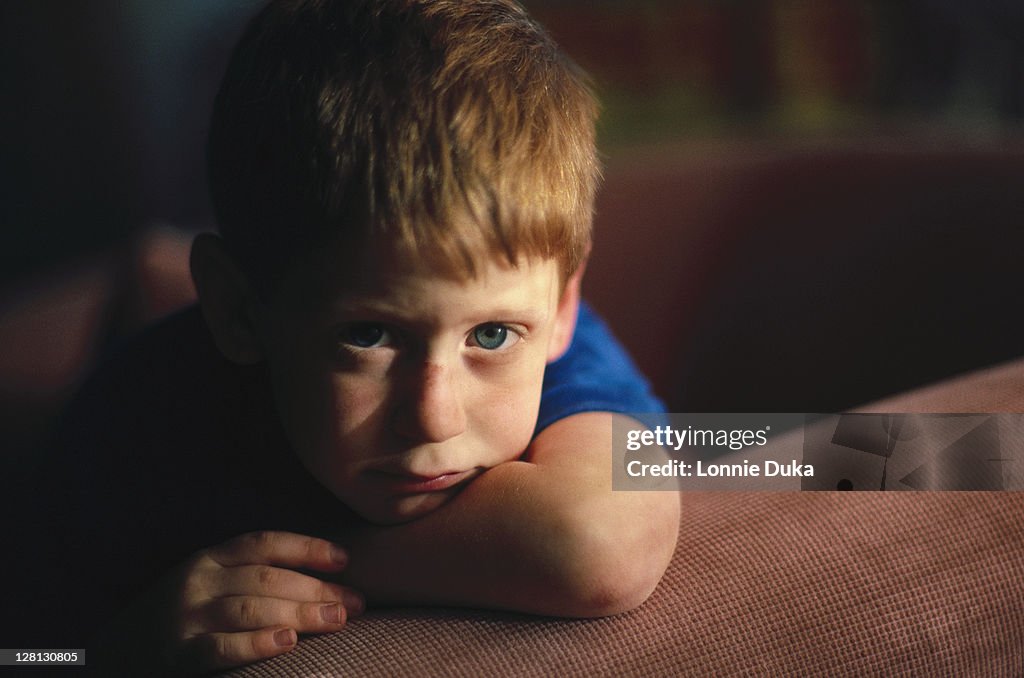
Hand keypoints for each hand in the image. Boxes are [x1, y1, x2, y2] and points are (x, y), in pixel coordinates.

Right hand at [98, 531, 363, 674]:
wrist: (112, 654)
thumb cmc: (178, 618)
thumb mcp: (207, 585)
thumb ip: (249, 576)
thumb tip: (320, 580)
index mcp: (209, 558)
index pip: (265, 544)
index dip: (307, 548)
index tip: (345, 560)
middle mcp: (197, 581)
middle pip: (267, 578)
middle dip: (316, 588)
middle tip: (355, 602)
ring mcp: (186, 617)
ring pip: (252, 607)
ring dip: (300, 612)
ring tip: (336, 620)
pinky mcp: (178, 654)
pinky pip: (222, 647)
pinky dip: (257, 643)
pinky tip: (287, 641)